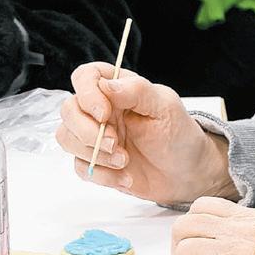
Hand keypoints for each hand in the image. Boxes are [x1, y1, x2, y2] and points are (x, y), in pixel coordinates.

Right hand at [56, 64, 237, 206]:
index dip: (87, 94)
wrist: (187, 173)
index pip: (86, 77)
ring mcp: (96, 137)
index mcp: (119, 89)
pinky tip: (126, 176)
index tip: (104, 113)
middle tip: (116, 144)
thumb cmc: (179, 134)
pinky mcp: (97, 162)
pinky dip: (102, 175)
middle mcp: (102, 110)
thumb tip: (106, 84)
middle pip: (69, 110)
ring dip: (94, 154)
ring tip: (124, 161)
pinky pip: (80, 166)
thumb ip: (136, 91)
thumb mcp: (165, 107)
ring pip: (67, 138)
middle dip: (88, 131)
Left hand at [171, 197, 254, 254]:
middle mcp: (247, 231)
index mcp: (254, 218)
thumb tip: (204, 230)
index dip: (190, 226)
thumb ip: (240, 227)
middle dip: (179, 248)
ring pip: (185, 252)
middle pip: (186, 226)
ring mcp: (240, 253)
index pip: (203, 206)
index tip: (193, 241)